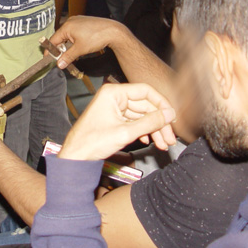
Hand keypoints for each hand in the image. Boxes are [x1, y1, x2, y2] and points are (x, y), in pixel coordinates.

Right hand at [49, 16, 124, 67]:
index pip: (53, 39)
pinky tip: (79, 48)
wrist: (113, 31)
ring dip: (69, 46)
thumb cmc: (97, 37)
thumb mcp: (80, 50)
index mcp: (67, 26)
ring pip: (68, 36)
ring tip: (73, 54)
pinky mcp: (84, 23)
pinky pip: (75, 33)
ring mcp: (78, 21)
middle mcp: (71, 21)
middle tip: (62, 59)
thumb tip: (59, 64)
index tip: (48, 58)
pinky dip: (74, 41)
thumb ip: (68, 57)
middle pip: (60, 37)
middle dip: (61, 49)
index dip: (50, 50)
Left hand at [59, 83, 175, 160]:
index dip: (162, 104)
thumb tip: (169, 114)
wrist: (75, 157)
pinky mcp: (114, 119)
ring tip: (163, 143)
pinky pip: (134, 122)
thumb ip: (150, 122)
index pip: (145, 91)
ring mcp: (114, 108)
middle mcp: (114, 97)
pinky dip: (143, 131)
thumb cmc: (91, 142)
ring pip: (141, 115)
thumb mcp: (125, 133)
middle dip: (159, 122)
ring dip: (153, 130)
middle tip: (170, 137)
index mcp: (113, 93)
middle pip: (145, 105)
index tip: (172, 116)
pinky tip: (149, 141)